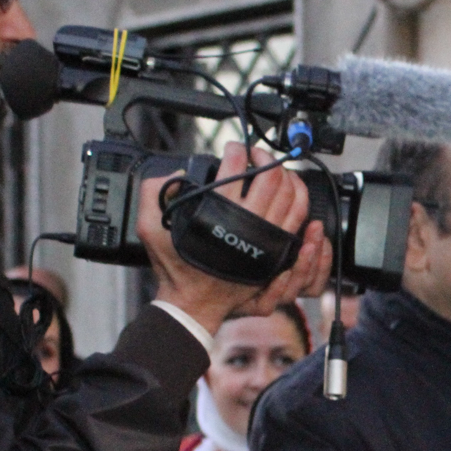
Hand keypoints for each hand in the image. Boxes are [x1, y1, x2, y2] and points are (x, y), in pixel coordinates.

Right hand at [139, 143, 331, 335]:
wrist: (193, 302)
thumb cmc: (175, 265)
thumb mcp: (150, 226)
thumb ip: (154, 193)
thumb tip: (179, 173)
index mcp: (217, 213)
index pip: (235, 168)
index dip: (237, 150)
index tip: (234, 148)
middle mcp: (246, 224)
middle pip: (270, 178)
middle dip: (266, 158)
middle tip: (257, 154)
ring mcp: (264, 238)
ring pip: (290, 196)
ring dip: (286, 175)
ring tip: (276, 168)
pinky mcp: (275, 251)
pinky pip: (297, 218)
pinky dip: (299, 199)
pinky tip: (292, 190)